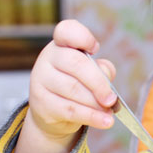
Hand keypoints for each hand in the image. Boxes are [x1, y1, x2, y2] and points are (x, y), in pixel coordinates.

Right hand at [13, 20, 116, 152]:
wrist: (53, 113)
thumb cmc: (78, 85)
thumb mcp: (92, 73)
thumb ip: (102, 70)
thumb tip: (106, 77)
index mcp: (62, 44)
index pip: (66, 31)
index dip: (82, 37)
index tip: (95, 48)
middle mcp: (48, 58)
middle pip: (76, 64)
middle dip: (98, 83)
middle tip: (112, 98)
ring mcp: (41, 80)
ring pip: (74, 90)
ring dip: (96, 104)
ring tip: (110, 112)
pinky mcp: (40, 102)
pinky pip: (70, 110)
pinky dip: (91, 117)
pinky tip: (105, 121)